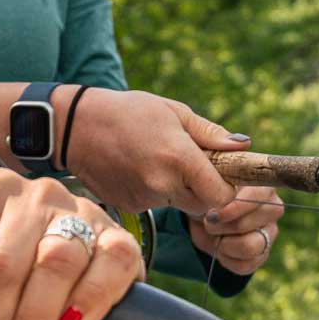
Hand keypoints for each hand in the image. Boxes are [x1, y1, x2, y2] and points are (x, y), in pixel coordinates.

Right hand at [59, 87, 244, 217]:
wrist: (75, 127)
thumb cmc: (128, 112)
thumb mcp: (173, 112)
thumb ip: (210, 133)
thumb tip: (243, 145)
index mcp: (180, 158)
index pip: (222, 196)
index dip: (227, 188)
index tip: (222, 174)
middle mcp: (163, 184)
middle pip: (202, 205)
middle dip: (204, 190)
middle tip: (190, 165)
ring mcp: (144, 199)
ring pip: (177, 204)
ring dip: (177, 189)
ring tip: (155, 160)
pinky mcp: (129, 207)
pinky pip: (154, 204)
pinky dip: (153, 191)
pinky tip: (137, 169)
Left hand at [189, 185, 284, 275]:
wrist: (201, 215)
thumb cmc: (204, 194)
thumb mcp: (201, 183)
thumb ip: (210, 184)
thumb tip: (222, 202)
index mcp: (261, 184)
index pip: (257, 196)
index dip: (234, 208)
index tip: (212, 214)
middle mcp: (272, 207)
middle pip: (248, 224)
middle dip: (221, 227)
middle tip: (209, 222)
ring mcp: (270, 231)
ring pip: (250, 247)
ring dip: (225, 244)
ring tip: (216, 236)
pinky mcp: (263, 253)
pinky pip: (246, 264)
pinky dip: (227, 259)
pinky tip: (221, 248)